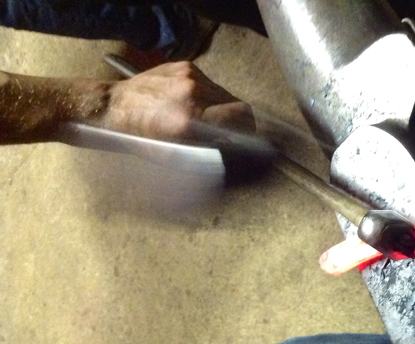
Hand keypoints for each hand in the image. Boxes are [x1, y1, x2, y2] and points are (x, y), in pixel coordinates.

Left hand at [101, 61, 254, 140]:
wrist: (113, 106)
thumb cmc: (141, 138)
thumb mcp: (174, 156)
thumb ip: (209, 154)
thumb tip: (238, 155)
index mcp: (190, 121)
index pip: (241, 117)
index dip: (250, 130)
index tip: (248, 139)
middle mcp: (192, 94)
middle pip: (237, 105)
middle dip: (237, 121)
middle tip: (228, 132)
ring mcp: (189, 76)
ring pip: (225, 94)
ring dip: (221, 108)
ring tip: (203, 117)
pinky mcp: (185, 66)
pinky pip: (210, 83)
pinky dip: (207, 95)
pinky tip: (190, 102)